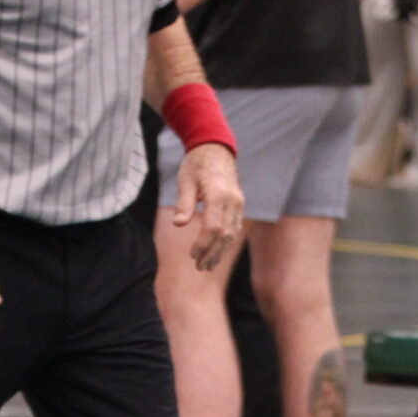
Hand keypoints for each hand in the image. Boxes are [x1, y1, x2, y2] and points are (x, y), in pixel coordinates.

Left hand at [171, 143, 244, 272]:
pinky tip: (216, 252)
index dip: (203, 244)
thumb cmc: (196, 164)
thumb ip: (184, 203)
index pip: (213, 227)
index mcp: (218, 194)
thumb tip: (178, 224)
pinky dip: (225, 242)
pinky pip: (234, 228)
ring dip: (220, 252)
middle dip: (212, 253)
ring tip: (207, 265)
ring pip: (232, 234)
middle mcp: (232, 201)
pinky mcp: (239, 206)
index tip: (192, 255)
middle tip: (199, 267)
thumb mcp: (185, 180)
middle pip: (225, 235)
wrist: (216, 149)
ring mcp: (238, 204)